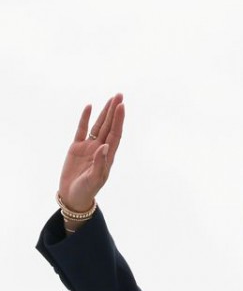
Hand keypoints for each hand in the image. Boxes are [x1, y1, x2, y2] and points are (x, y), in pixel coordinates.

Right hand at [58, 94, 124, 212]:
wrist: (73, 195)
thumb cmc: (87, 190)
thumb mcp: (94, 179)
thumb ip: (100, 163)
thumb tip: (104, 146)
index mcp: (108, 155)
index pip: (115, 134)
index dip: (118, 120)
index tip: (121, 106)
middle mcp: (100, 148)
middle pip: (109, 126)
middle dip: (114, 111)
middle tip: (120, 95)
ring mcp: (89, 147)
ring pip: (98, 125)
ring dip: (104, 112)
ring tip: (111, 99)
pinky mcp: (76, 147)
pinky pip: (82, 129)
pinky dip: (85, 118)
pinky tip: (89, 107)